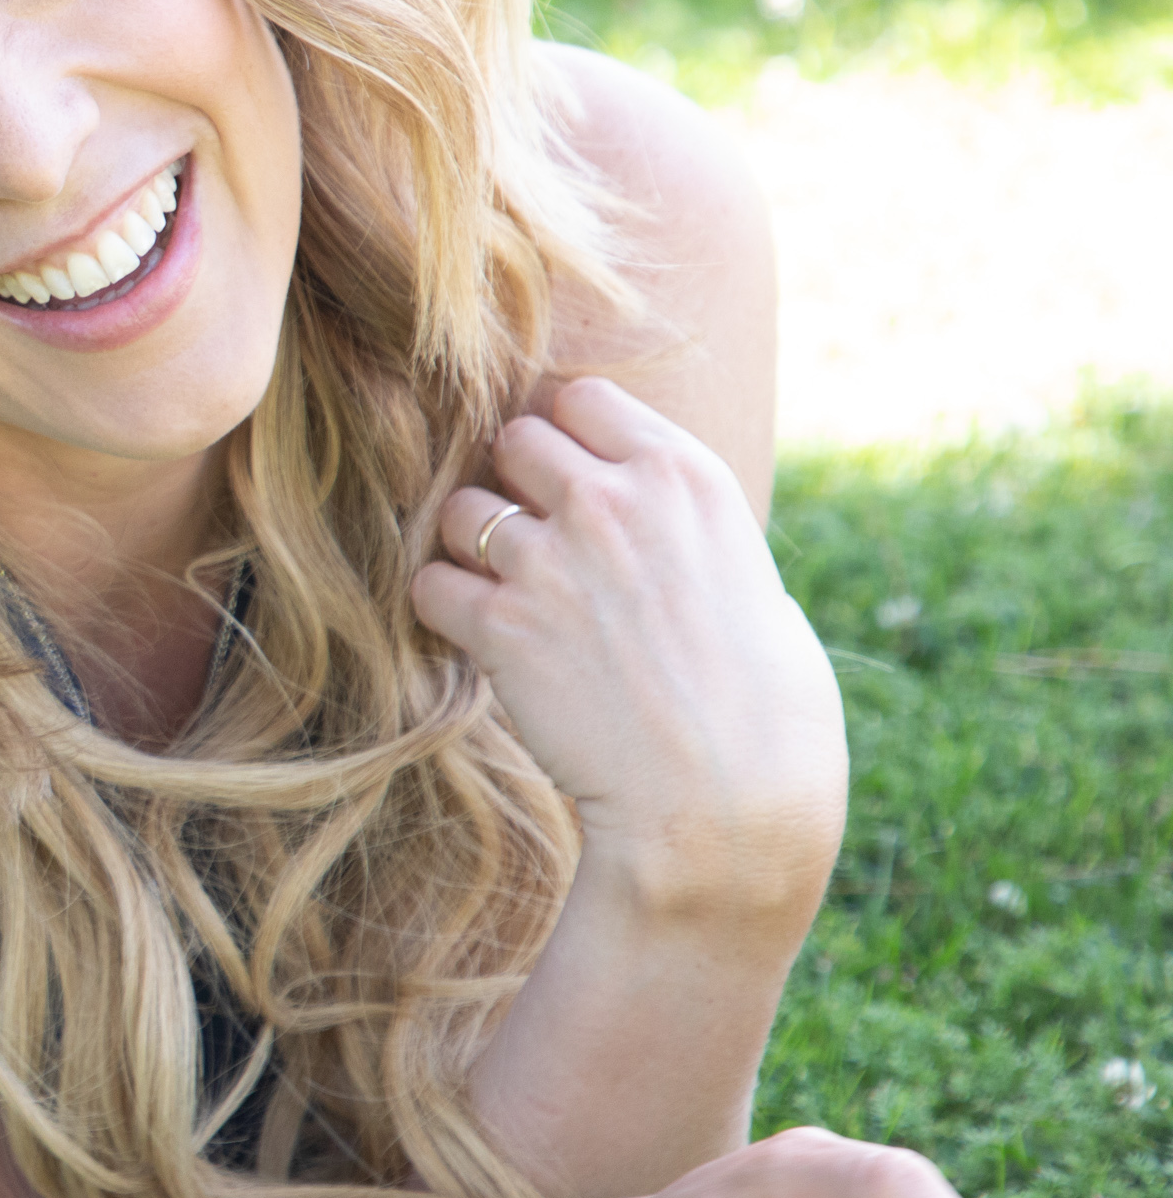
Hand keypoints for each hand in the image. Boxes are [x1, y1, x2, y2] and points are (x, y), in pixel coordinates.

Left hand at [413, 377, 846, 892]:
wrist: (729, 800)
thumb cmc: (767, 708)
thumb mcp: (752, 582)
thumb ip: (685, 530)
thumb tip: (655, 519)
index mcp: (686, 477)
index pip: (582, 397)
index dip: (568, 436)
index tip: (574, 480)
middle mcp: (613, 502)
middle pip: (511, 439)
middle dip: (513, 483)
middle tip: (532, 541)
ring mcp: (549, 560)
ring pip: (459, 508)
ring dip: (469, 546)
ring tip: (504, 594)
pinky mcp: (501, 626)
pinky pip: (430, 584)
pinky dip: (443, 610)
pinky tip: (479, 639)